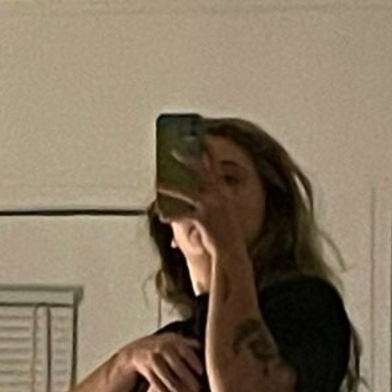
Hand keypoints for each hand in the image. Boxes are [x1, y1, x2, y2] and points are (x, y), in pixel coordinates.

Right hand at [125, 331, 203, 391]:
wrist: (132, 352)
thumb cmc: (158, 349)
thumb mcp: (170, 342)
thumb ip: (186, 344)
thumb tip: (204, 347)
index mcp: (171, 340)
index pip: (185, 350)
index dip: (193, 361)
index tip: (201, 372)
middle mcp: (160, 346)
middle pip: (176, 363)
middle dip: (187, 377)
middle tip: (196, 390)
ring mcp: (150, 356)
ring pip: (164, 373)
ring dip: (174, 386)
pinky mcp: (141, 366)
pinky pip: (152, 379)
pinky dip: (160, 388)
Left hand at [158, 147, 246, 261]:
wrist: (232, 254)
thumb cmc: (224, 232)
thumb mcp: (221, 211)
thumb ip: (210, 196)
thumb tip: (189, 185)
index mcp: (225, 191)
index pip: (216, 165)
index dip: (208, 150)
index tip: (201, 137)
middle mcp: (220, 195)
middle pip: (201, 171)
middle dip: (187, 158)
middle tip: (173, 149)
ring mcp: (212, 206)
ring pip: (186, 192)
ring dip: (170, 188)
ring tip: (158, 184)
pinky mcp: (203, 219)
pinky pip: (182, 214)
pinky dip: (171, 216)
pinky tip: (162, 216)